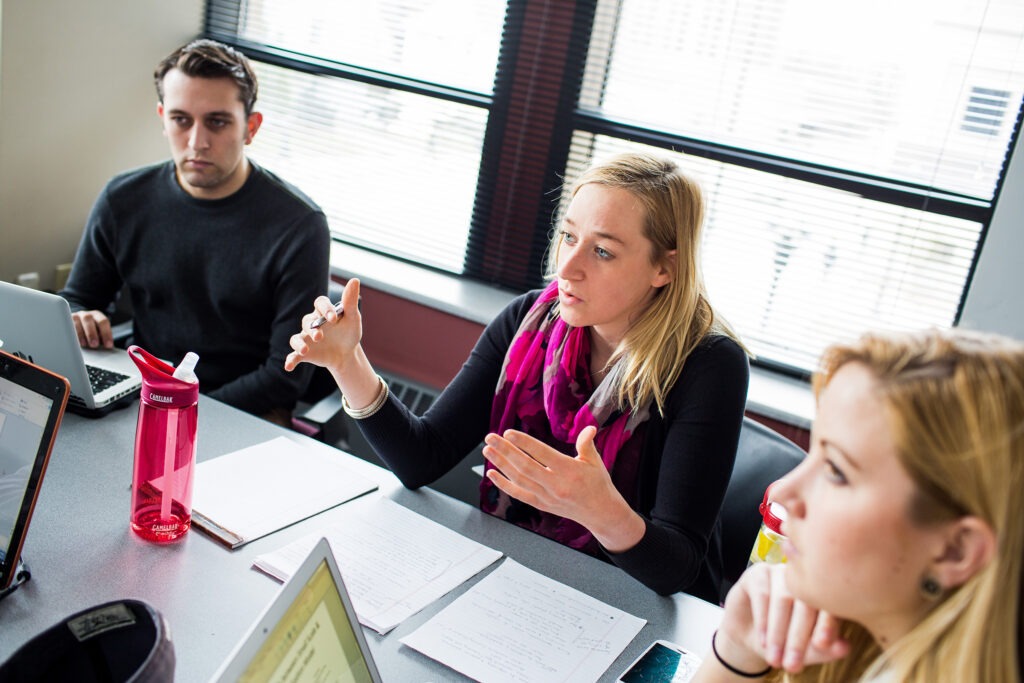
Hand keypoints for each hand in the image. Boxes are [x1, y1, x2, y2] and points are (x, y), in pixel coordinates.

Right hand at [70, 310, 112, 348]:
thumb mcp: (98, 333)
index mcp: (97, 315)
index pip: (103, 322)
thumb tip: (105, 348)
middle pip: (88, 320)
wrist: (78, 326)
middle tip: (94, 345)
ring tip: (84, 344)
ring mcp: (75, 317)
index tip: (108, 345)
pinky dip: (72, 335)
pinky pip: (68, 327)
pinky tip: (74, 342)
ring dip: (81, 335)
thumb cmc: (91, 332)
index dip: (106, 333)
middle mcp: (86, 315)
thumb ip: (101, 338)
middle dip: (92, 333)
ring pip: (77, 323)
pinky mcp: (66, 322)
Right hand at [284, 278, 362, 372]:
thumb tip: (355, 279)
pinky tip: (288, 366)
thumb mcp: (352, 318)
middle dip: (312, 329)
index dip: (325, 309)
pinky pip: (293, 355)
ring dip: (299, 343)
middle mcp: (311, 323)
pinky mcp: (304, 353)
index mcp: (323, 312)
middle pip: (306, 321)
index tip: (334, 319)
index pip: (320, 303)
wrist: (347, 353)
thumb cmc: (349, 332)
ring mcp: (306, 338)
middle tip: (321, 336)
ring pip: (296, 338)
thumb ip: (350, 301)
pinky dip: (290, 360)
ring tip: (306, 349)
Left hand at [483, 425, 644, 550]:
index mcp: (569, 470)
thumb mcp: (595, 461)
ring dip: (500, 464)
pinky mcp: (541, 504)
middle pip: (525, 466)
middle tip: (490, 437)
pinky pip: (518, 494)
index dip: (524, 443)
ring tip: (488, 450)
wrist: (601, 513)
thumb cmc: (598, 484)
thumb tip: (589, 428)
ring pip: (518, 479)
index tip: (508, 433)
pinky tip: (491, 473)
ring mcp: (546, 497)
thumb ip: (587, 444)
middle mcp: (555, 485)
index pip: (542, 454)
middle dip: (505, 451)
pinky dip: (503, 484)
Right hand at [713, 563, 849, 674]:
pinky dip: (763, 620)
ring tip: (775, 660)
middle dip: (799, 636)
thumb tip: (846, 647)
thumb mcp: (804, 650)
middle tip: (793, 665)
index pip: (829, 605)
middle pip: (806, 603)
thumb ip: (824, 649)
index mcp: (823, 592)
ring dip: (778, 632)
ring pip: (783, 599)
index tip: (823, 644)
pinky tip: (763, 641)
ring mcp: (780, 573)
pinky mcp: (757, 573)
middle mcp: (804, 579)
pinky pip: (762, 594)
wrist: (748, 635)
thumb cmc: (783, 640)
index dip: (828, 624)